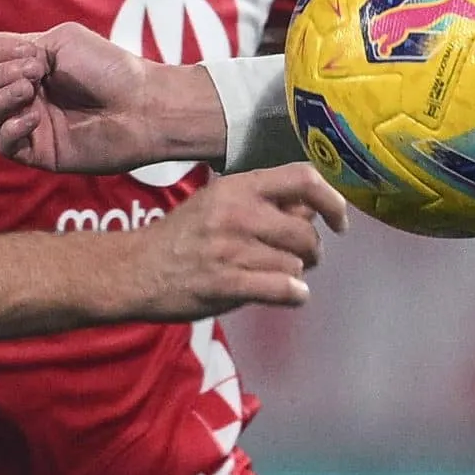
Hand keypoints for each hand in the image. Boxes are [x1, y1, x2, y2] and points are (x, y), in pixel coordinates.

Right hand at [0, 23, 222, 172]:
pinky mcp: (37, 151)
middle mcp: (23, 91)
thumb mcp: (64, 40)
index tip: (30, 53)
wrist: (141, 105)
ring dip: (0, 99)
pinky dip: (9, 129)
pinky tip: (33, 119)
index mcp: (26, 62)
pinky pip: (2, 144)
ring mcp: (28, 122)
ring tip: (30, 92)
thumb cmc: (109, 68)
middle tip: (35, 73)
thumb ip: (21, 45)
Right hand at [131, 163, 348, 318]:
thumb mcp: (219, 201)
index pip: (303, 178)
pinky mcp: (226, 284)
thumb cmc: (183, 235)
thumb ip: (264, 201)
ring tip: (279, 276)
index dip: (332, 200)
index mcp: (239, 187)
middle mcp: (238, 213)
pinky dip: (294, 295)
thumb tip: (313, 208)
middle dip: (313, 250)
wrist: (134, 269)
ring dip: (296, 274)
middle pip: (305, 230)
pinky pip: (282, 289)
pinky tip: (290, 295)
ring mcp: (231, 249)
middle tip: (303, 258)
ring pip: (296, 263)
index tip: (340, 222)